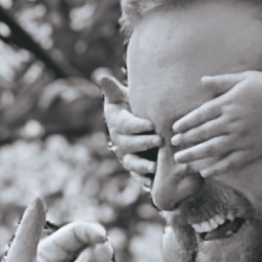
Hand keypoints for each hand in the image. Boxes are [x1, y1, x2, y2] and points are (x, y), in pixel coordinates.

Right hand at [96, 72, 167, 195]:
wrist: (140, 119)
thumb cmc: (133, 104)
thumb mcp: (124, 95)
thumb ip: (114, 89)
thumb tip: (102, 77)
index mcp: (117, 122)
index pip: (124, 125)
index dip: (137, 126)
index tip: (151, 124)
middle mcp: (119, 140)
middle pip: (128, 145)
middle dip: (143, 143)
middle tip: (160, 140)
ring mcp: (127, 155)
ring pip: (131, 163)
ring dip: (141, 166)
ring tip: (154, 167)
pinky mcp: (136, 167)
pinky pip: (137, 177)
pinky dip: (143, 181)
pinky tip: (152, 184)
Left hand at [172, 70, 261, 177]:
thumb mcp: (245, 78)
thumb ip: (222, 82)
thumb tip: (201, 81)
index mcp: (229, 103)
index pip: (200, 115)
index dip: (186, 123)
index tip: (175, 129)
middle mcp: (233, 121)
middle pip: (203, 133)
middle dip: (186, 140)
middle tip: (173, 145)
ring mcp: (243, 137)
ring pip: (213, 149)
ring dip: (194, 155)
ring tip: (181, 160)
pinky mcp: (253, 150)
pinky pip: (232, 162)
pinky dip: (217, 169)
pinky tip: (205, 173)